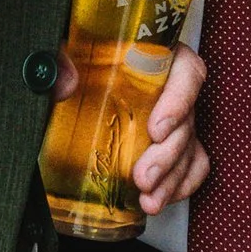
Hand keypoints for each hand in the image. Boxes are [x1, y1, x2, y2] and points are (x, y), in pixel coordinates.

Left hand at [51, 45, 210, 214]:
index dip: (179, 100)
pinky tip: (157, 199)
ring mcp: (171, 118)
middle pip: (188, 119)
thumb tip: (66, 83)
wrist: (66, 85)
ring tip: (148, 200)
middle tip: (143, 177)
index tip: (157, 129)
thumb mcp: (63, 52)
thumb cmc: (74, 61)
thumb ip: (61, 60)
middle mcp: (168, 87)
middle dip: (168, 155)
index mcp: (154, 56)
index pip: (186, 71)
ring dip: (172, 178)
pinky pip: (189, 165)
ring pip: (189, 148)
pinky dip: (179, 184)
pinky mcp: (166, 144)